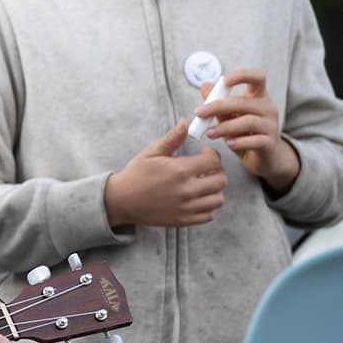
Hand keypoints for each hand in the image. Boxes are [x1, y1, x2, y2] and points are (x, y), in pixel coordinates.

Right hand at [105, 120, 226, 226]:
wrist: (121, 200)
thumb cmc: (136, 174)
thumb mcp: (151, 152)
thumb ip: (172, 138)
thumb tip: (186, 122)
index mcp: (179, 170)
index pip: (214, 161)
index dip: (213, 154)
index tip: (205, 153)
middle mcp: (186, 190)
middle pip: (221, 180)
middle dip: (217, 171)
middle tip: (206, 169)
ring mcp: (186, 207)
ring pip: (218, 199)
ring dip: (214, 190)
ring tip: (203, 184)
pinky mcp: (183, 220)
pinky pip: (209, 215)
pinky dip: (208, 206)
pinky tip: (198, 198)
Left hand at [198, 69, 300, 193]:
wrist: (262, 158)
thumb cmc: (244, 133)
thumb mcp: (228, 116)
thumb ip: (218, 102)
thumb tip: (205, 85)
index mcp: (259, 96)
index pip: (257, 77)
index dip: (242, 75)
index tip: (224, 81)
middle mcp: (268, 108)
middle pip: (244, 102)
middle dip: (218, 106)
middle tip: (199, 113)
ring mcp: (272, 126)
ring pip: (248, 122)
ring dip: (225, 127)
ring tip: (209, 133)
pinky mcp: (270, 143)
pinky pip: (255, 141)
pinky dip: (240, 142)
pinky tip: (228, 144)